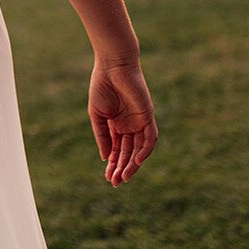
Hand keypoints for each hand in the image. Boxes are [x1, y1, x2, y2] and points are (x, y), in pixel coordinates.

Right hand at [89, 58, 157, 186]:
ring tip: (124, 177)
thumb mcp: (97, 116)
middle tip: (115, 183)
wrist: (113, 66)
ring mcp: (140, 121)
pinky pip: (150, 138)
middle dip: (122, 168)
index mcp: (117, 124)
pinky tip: (137, 162)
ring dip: (133, 164)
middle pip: (129, 152)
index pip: (117, 150)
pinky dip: (145, 150)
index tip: (108, 178)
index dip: (113, 164)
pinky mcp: (148, 116)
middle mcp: (130, 125)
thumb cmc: (102, 86)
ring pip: (140, 149)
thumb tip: (106, 157)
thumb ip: (103, 136)